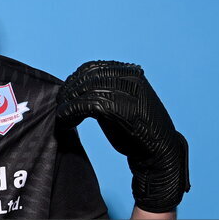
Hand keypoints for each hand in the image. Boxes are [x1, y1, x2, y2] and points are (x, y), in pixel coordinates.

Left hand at [57, 61, 189, 212]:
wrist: (159, 151)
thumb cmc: (137, 130)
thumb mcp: (122, 102)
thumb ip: (105, 91)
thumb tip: (74, 88)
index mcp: (129, 73)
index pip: (92, 68)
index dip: (74, 80)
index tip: (64, 94)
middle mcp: (129, 77)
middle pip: (86, 77)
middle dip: (68, 91)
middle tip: (59, 105)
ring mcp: (126, 92)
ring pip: (85, 90)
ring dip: (67, 103)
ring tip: (62, 115)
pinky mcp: (120, 108)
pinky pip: (86, 105)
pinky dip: (71, 112)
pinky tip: (66, 121)